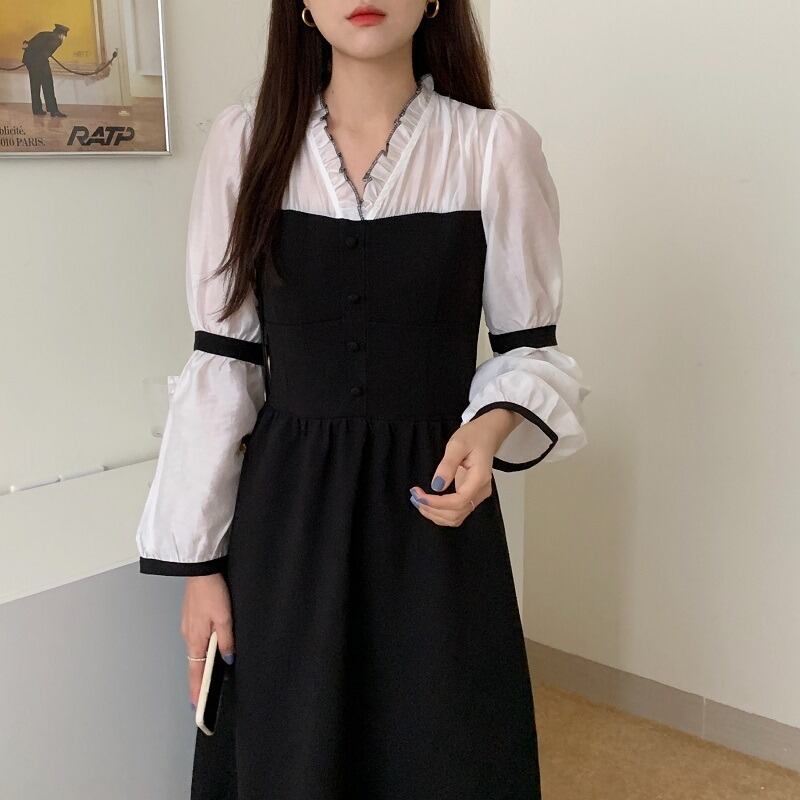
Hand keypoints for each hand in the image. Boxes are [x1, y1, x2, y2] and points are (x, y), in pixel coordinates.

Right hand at [182, 573, 234, 708]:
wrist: (200, 569)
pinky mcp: (190, 617)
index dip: (196, 691)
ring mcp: (188, 626)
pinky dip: (201, 649)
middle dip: (199, 681)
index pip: (195, 672)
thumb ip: (226, 640)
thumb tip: (228, 658)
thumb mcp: (225, 617)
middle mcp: (188, 635)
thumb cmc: (211, 591)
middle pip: (194, 663)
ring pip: (195, 650)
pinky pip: (196, 638)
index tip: (197, 707)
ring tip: (209, 678)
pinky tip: (209, 649)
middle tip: (205, 697)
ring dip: (201, 664)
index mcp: (195, 639)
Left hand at [409, 408, 521, 525]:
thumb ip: (447, 465)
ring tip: (418, 500)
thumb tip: (437, 486)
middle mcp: (481, 492)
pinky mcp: (472, 497)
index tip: (419, 495)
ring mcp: (477, 496)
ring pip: (456, 517)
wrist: (486, 435)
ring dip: (435, 514)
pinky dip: (440, 512)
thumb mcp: (457, 445)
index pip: (458, 501)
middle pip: (456, 513)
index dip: (437, 503)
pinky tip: (428, 503)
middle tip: (415, 496)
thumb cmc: (473, 437)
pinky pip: (456, 512)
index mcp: (479, 478)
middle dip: (432, 509)